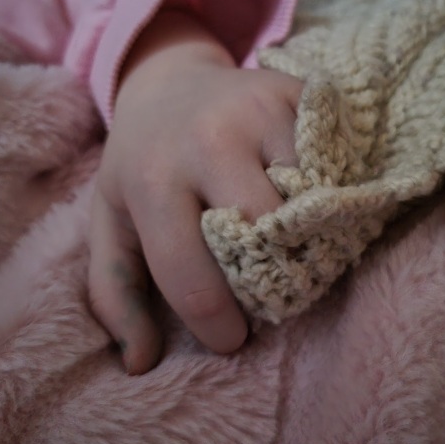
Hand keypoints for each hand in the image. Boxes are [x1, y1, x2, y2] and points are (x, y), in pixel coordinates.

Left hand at [88, 10, 302, 373]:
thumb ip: (115, 292)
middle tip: (271, 292)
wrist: (170, 81)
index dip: (219, 324)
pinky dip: (330, 191)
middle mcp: (207, 139)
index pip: (192, 276)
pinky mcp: (298, 94)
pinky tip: (311, 204)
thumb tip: (139, 363)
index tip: (232, 338)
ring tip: (295, 251)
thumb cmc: (141, 163)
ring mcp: (259, 110)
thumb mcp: (111, 221)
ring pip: (311, 197)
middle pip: (264, 234)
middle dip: (273, 278)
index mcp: (152, 179)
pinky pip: (333, 161)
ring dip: (309, 234)